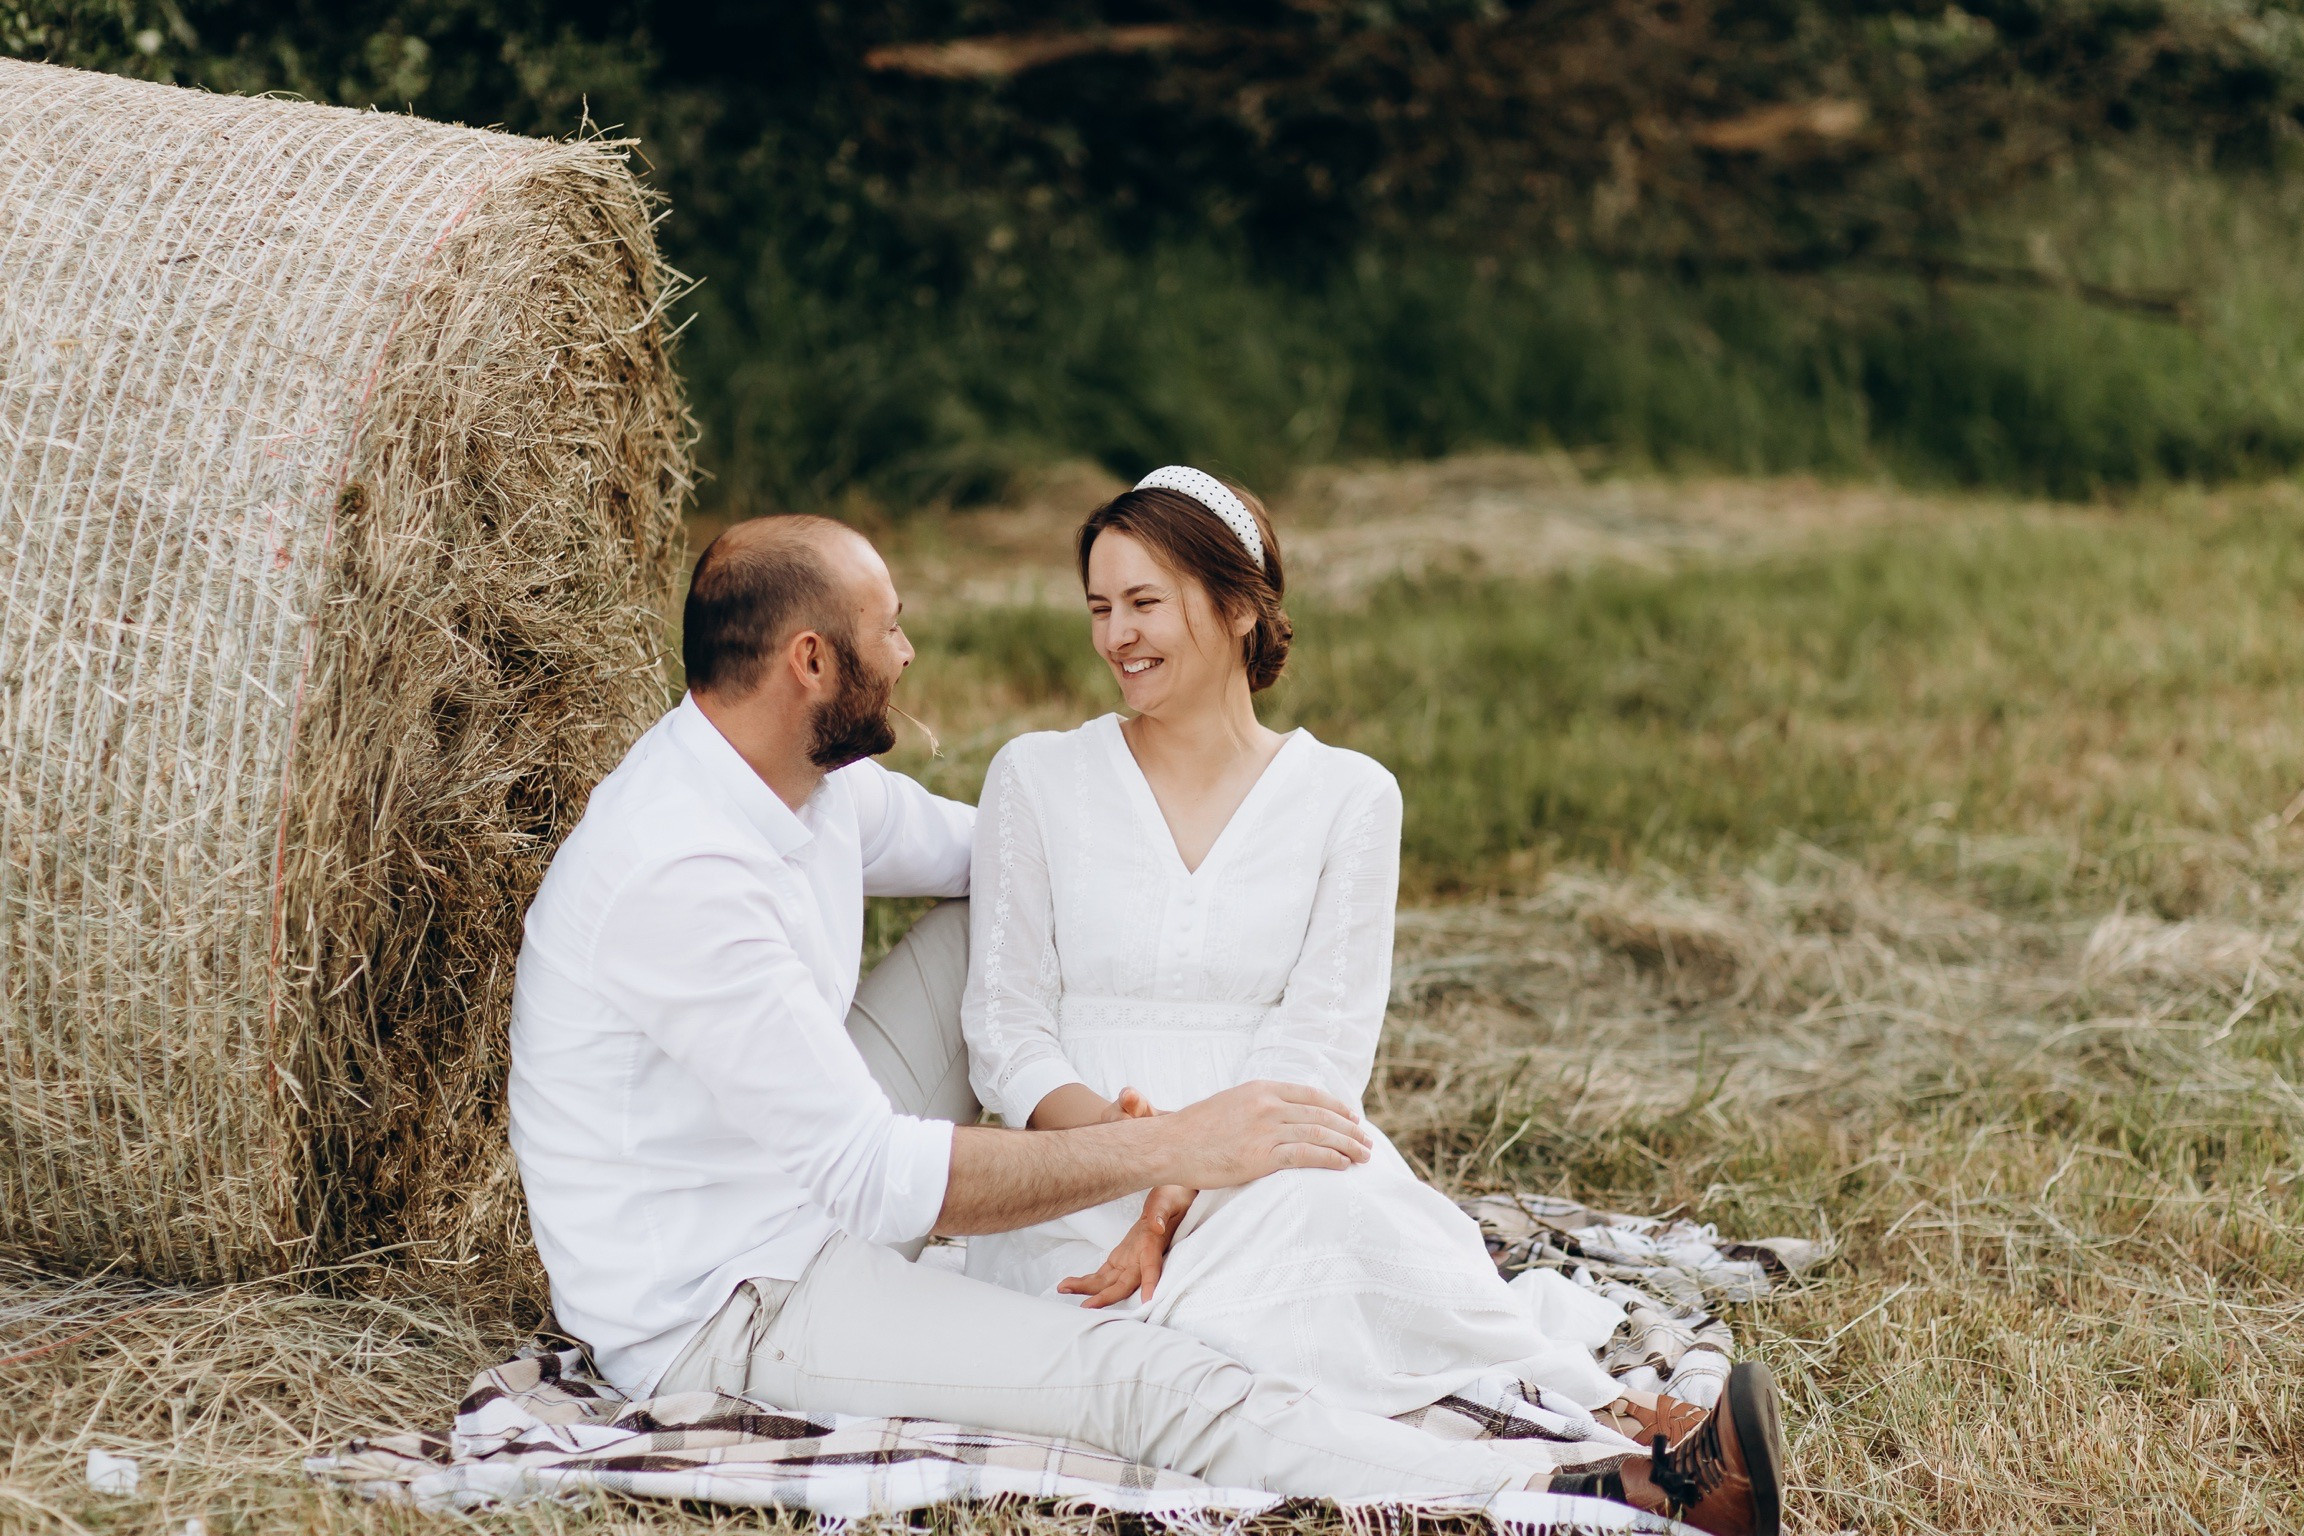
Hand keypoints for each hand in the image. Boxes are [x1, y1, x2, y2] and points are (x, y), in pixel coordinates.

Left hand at [1059, 1183, 1195, 1306]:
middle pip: (1124, 1285)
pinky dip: (1087, 1281)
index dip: (1149, 1284)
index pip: (1152, 1269)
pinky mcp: (1120, 1260)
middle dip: (1105, 1297)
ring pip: (1108, 1283)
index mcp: (1153, 1248)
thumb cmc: (1170, 1202)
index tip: (1147, 1301)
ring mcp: (1129, 1263)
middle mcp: (1141, 1261)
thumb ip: (1160, 1213)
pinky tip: (1070, 1284)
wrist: (1168, 1205)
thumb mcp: (1167, 1203)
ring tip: (1063, 1288)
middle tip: (1086, 1307)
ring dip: (1087, 1288)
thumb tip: (1157, 1225)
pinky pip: (1103, 1275)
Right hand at [1157, 1079, 1369, 1188]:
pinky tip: (1343, 1165)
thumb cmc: (1195, 1129)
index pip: (1311, 1095)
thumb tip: (1280, 1116)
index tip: (1353, 1118)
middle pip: (1322, 1115)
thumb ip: (1257, 1105)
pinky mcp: (1262, 1155)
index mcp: (1261, 1088)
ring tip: (1364, 1156)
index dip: (1337, 1107)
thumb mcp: (1231, 1103)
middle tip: (1367, 1141)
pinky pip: (1307, 1156)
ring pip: (1320, 1135)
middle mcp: (1268, 1104)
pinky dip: (1330, 1160)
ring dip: (1348, 1146)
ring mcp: (1266, 1129)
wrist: (1170, 1144)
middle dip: (1350, 1129)